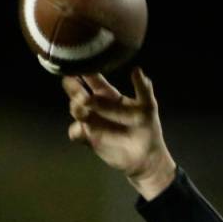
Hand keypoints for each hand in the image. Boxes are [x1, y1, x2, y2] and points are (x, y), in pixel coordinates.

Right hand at [63, 67, 175, 198]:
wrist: (146, 158)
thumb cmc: (148, 128)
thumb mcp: (148, 107)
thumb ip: (143, 88)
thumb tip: (137, 69)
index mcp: (108, 95)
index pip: (92, 78)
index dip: (84, 70)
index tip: (77, 64)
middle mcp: (96, 105)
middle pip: (77, 91)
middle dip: (74, 88)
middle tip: (80, 92)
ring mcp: (91, 121)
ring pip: (75, 110)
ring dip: (75, 107)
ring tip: (82, 108)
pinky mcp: (89, 138)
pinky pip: (76, 132)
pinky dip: (77, 131)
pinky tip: (84, 132)